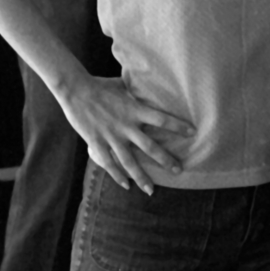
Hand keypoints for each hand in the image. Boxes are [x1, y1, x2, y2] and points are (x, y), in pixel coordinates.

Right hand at [58, 75, 195, 194]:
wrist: (77, 90)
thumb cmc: (102, 85)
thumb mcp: (123, 85)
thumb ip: (137, 89)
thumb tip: (149, 80)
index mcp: (135, 110)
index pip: (162, 119)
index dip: (178, 126)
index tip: (192, 132)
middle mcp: (126, 126)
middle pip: (150, 147)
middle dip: (166, 160)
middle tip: (179, 170)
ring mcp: (111, 137)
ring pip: (130, 162)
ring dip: (142, 177)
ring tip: (152, 190)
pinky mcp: (97, 143)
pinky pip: (109, 164)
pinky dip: (118, 176)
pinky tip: (126, 185)